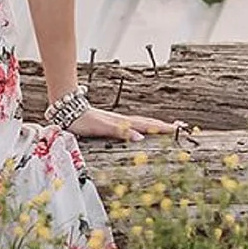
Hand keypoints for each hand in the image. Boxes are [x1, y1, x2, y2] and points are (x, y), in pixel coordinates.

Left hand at [67, 104, 183, 141]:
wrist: (68, 110)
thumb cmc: (83, 121)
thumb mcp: (102, 128)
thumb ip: (121, 132)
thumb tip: (140, 139)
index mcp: (123, 123)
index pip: (147, 125)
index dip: (162, 128)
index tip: (177, 129)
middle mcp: (123, 121)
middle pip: (147, 122)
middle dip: (163, 125)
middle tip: (179, 126)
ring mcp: (118, 120)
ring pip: (141, 122)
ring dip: (154, 124)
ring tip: (166, 127)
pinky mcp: (112, 122)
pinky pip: (132, 124)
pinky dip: (142, 126)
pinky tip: (141, 129)